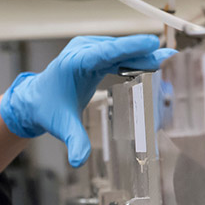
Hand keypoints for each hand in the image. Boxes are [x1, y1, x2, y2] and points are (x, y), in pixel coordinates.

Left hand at [0, 35, 176, 166]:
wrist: (34, 101)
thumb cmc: (47, 110)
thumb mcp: (62, 126)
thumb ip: (74, 141)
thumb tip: (78, 161)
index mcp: (74, 63)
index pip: (105, 52)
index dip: (129, 47)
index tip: (151, 43)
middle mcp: (82, 51)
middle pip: (118, 50)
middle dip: (144, 54)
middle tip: (170, 58)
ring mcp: (89, 50)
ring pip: (121, 51)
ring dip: (143, 56)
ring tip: (169, 62)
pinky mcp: (95, 54)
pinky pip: (119, 55)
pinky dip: (135, 60)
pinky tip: (154, 65)